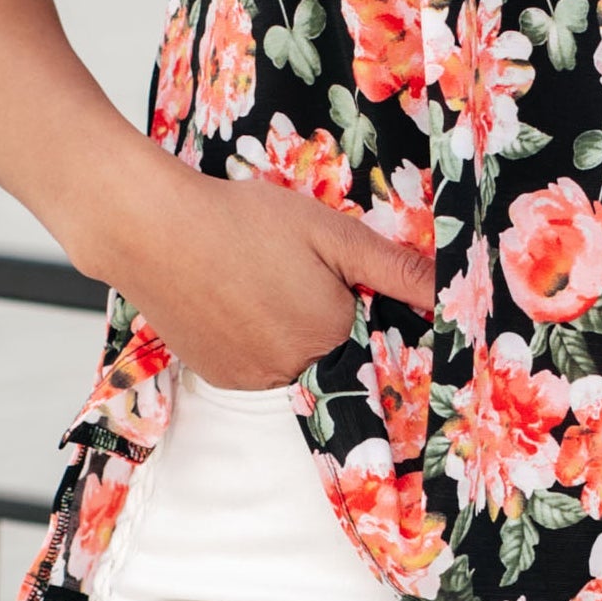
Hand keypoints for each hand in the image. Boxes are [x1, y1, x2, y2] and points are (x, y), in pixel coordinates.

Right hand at [104, 149, 437, 391]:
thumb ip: (393, 266)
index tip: (341, 283)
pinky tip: (238, 301)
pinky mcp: (217, 378)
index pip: (371, 338)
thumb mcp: (329, 231)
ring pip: (292, 365)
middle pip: (331, 355)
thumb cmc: (242, 220)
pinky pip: (255, 370)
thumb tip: (452, 296)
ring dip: (288, 335)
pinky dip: (255, 344)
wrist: (150, 228)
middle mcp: (293, 371)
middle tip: (289, 275)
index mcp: (330, 335)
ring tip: (260, 283)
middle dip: (323, 320)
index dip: (361, 307)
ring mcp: (250, 380)